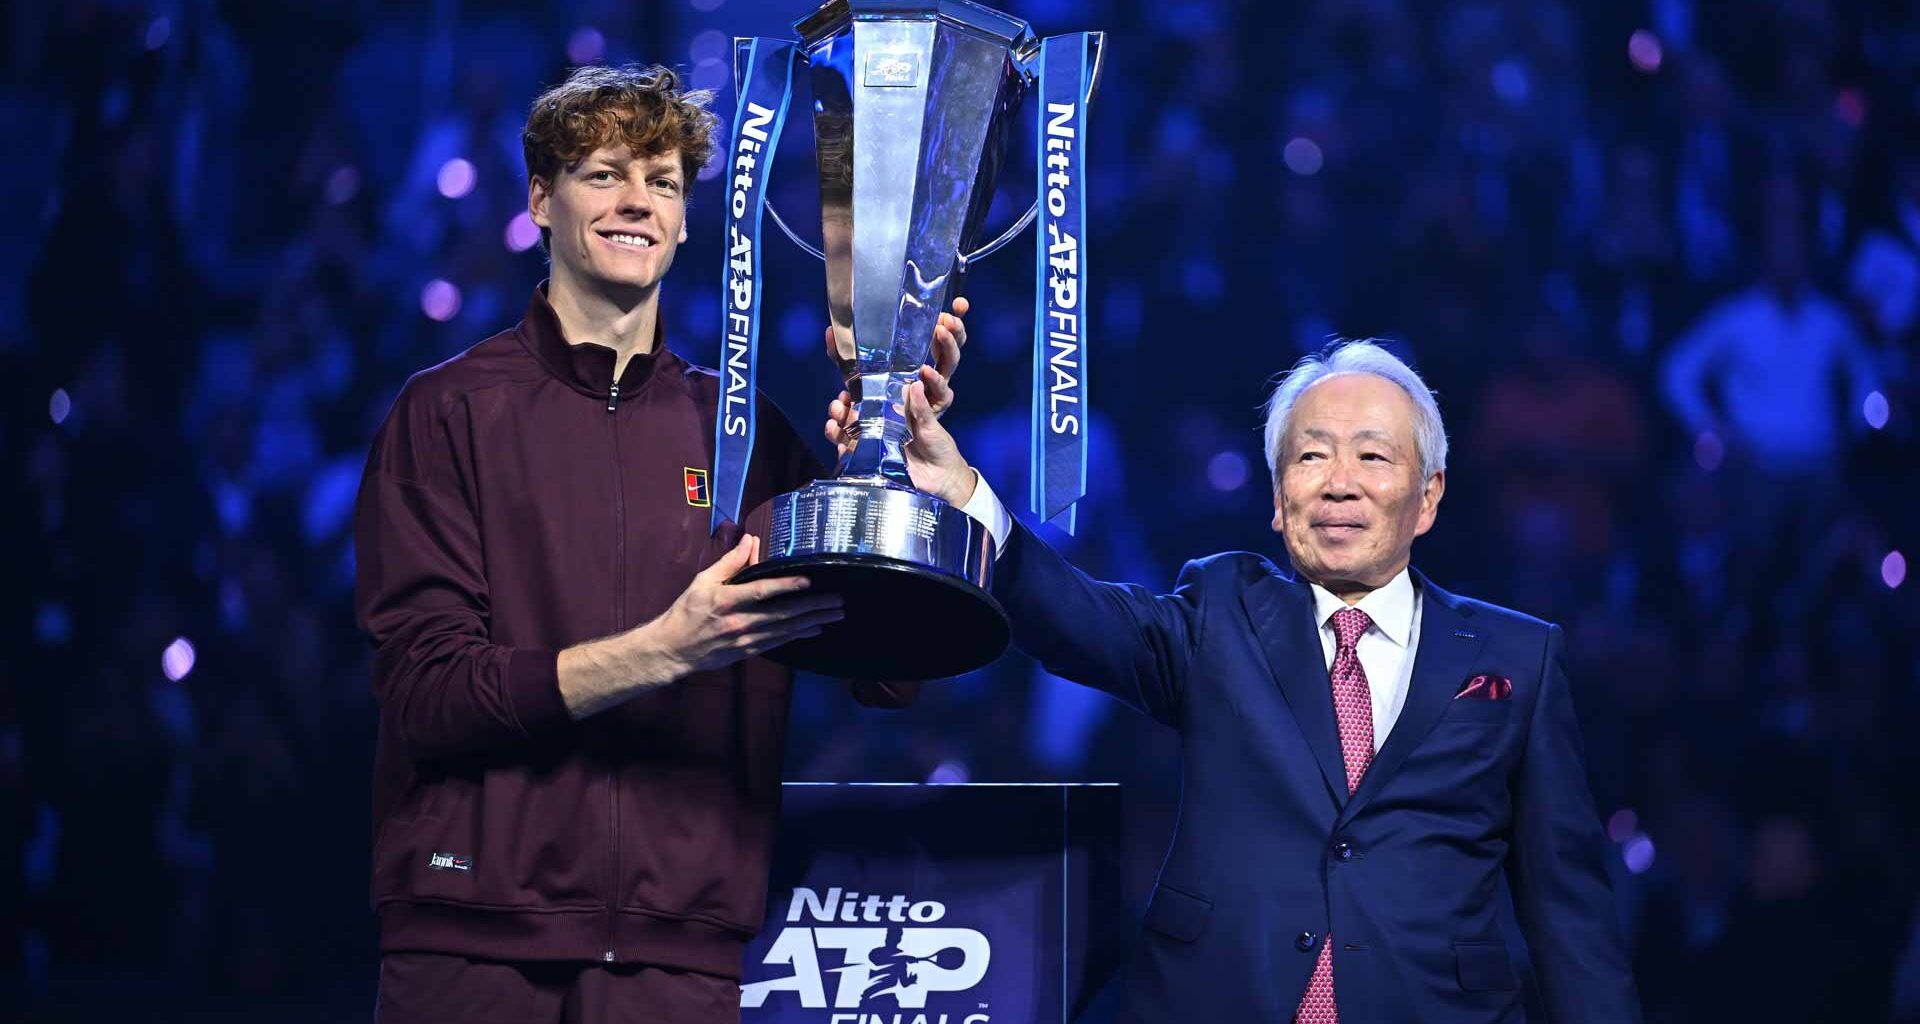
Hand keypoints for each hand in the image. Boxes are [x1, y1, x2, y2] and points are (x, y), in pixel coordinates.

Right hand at [648, 536, 843, 674]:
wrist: (673, 649)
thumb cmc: (686, 611)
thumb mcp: (703, 581)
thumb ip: (730, 561)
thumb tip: (751, 540)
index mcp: (726, 601)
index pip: (761, 591)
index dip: (786, 586)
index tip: (808, 581)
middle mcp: (739, 621)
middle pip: (782, 614)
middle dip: (813, 607)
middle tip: (837, 601)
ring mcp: (745, 639)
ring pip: (785, 630)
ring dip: (812, 621)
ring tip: (835, 613)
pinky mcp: (747, 651)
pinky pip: (779, 642)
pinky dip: (798, 635)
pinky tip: (815, 628)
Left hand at [822, 296, 967, 417]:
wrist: (887, 447)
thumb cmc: (877, 406)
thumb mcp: (861, 377)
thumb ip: (846, 356)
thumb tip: (830, 330)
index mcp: (924, 360)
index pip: (944, 335)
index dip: (954, 318)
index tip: (960, 302)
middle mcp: (934, 374)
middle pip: (951, 347)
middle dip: (953, 330)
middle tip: (947, 317)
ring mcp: (935, 393)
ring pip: (949, 367)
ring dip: (948, 347)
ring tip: (941, 332)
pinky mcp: (932, 412)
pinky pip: (938, 398)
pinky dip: (932, 386)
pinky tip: (923, 376)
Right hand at [825, 380, 974, 505]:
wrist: (943, 477)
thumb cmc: (939, 446)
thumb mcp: (931, 424)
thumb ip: (921, 407)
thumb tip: (915, 385)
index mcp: (892, 415)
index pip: (868, 401)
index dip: (855, 394)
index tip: (847, 390)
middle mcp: (880, 429)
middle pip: (852, 416)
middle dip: (841, 410)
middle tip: (839, 405)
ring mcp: (874, 447)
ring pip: (848, 435)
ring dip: (837, 428)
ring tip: (834, 423)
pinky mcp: (872, 465)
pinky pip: (852, 457)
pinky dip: (843, 451)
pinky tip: (840, 445)